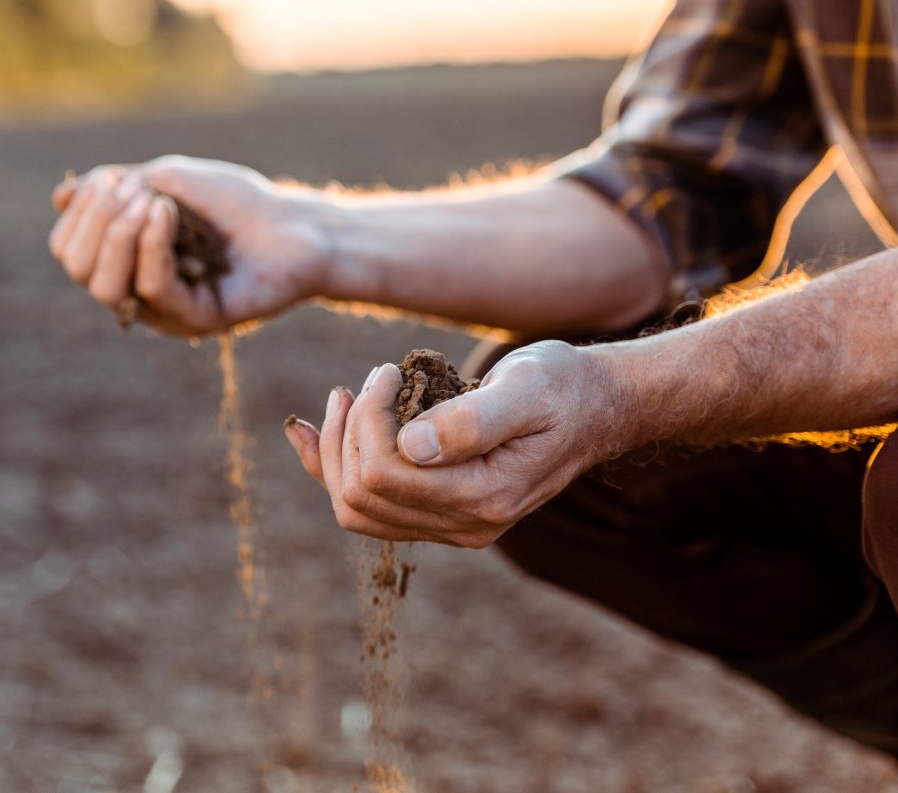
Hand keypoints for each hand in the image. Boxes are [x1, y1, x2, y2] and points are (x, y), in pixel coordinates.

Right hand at [49, 155, 330, 335]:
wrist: (294, 225)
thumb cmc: (235, 202)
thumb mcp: (166, 180)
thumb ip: (115, 189)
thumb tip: (59, 198)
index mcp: (124, 260)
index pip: (69, 249)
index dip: (80, 212)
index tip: (113, 179)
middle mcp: (137, 290)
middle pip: (78, 269)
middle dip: (94, 221)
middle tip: (131, 191)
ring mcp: (165, 310)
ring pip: (105, 286)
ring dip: (118, 234)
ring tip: (152, 202)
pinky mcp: (195, 320)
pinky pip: (154, 288)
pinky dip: (153, 244)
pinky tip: (166, 211)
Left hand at [283, 341, 628, 546]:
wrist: (593, 408)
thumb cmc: (562, 388)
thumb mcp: (528, 388)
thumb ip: (473, 420)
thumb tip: (411, 446)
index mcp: (486, 498)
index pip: (387, 473)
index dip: (368, 420)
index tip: (388, 372)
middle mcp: (464, 525)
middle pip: (361, 495)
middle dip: (349, 431)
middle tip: (370, 380)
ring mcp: (449, 524)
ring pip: (355, 508)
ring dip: (335, 451)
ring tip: (344, 398)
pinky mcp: (437, 511)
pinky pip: (365, 506)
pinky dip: (328, 469)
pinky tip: (305, 433)